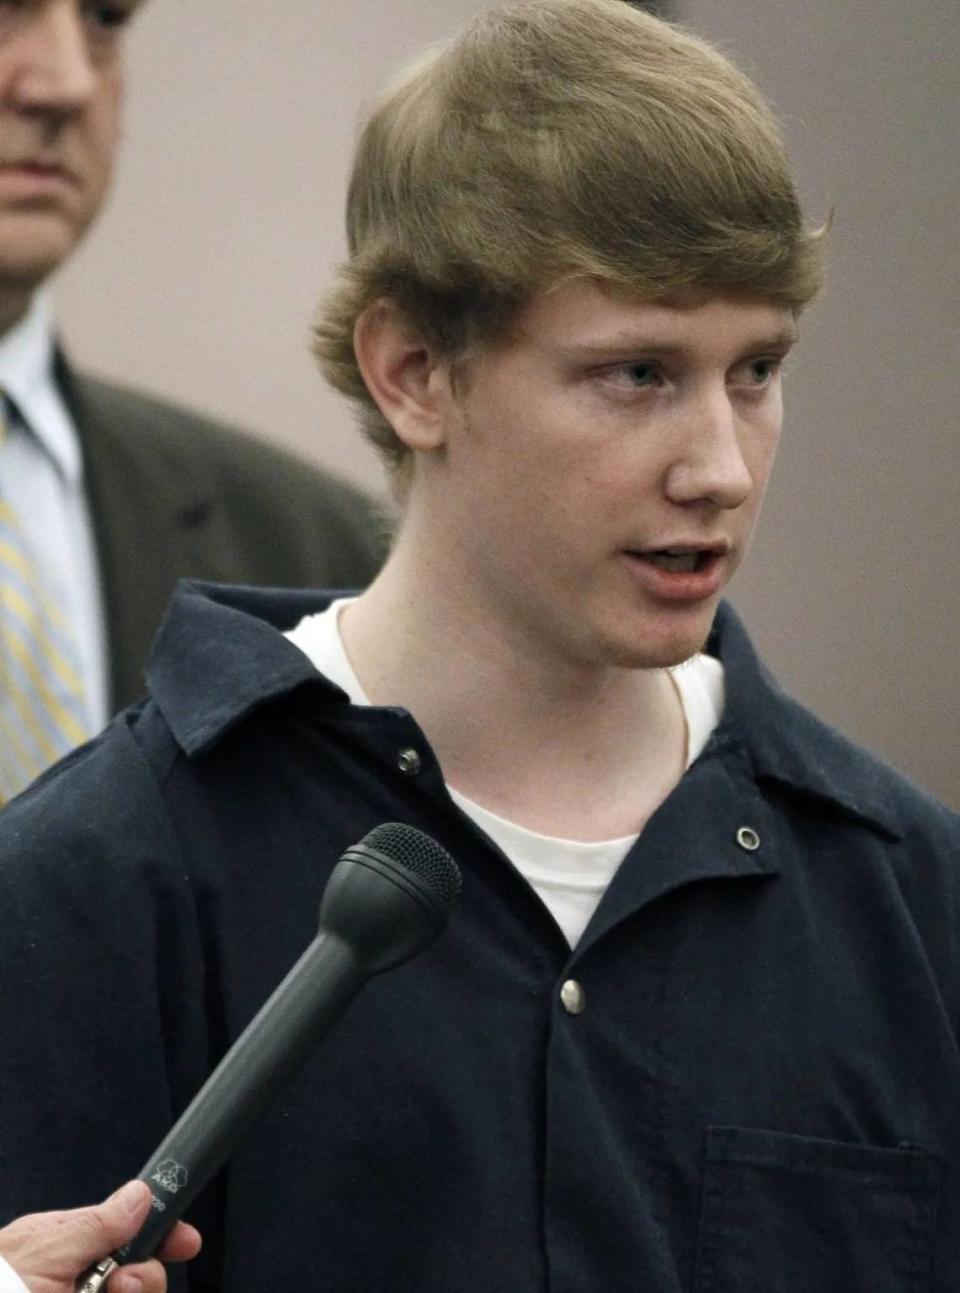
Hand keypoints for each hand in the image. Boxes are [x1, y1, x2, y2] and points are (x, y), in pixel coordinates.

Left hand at [0, 1181, 200, 1292]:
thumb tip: (140, 1194)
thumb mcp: (38, 1256)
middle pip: (137, 1277)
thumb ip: (93, 1226)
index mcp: (58, 1248)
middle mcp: (71, 1284)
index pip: (125, 1228)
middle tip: (113, 1291)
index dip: (160, 1233)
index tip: (187, 1243)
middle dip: (140, 1283)